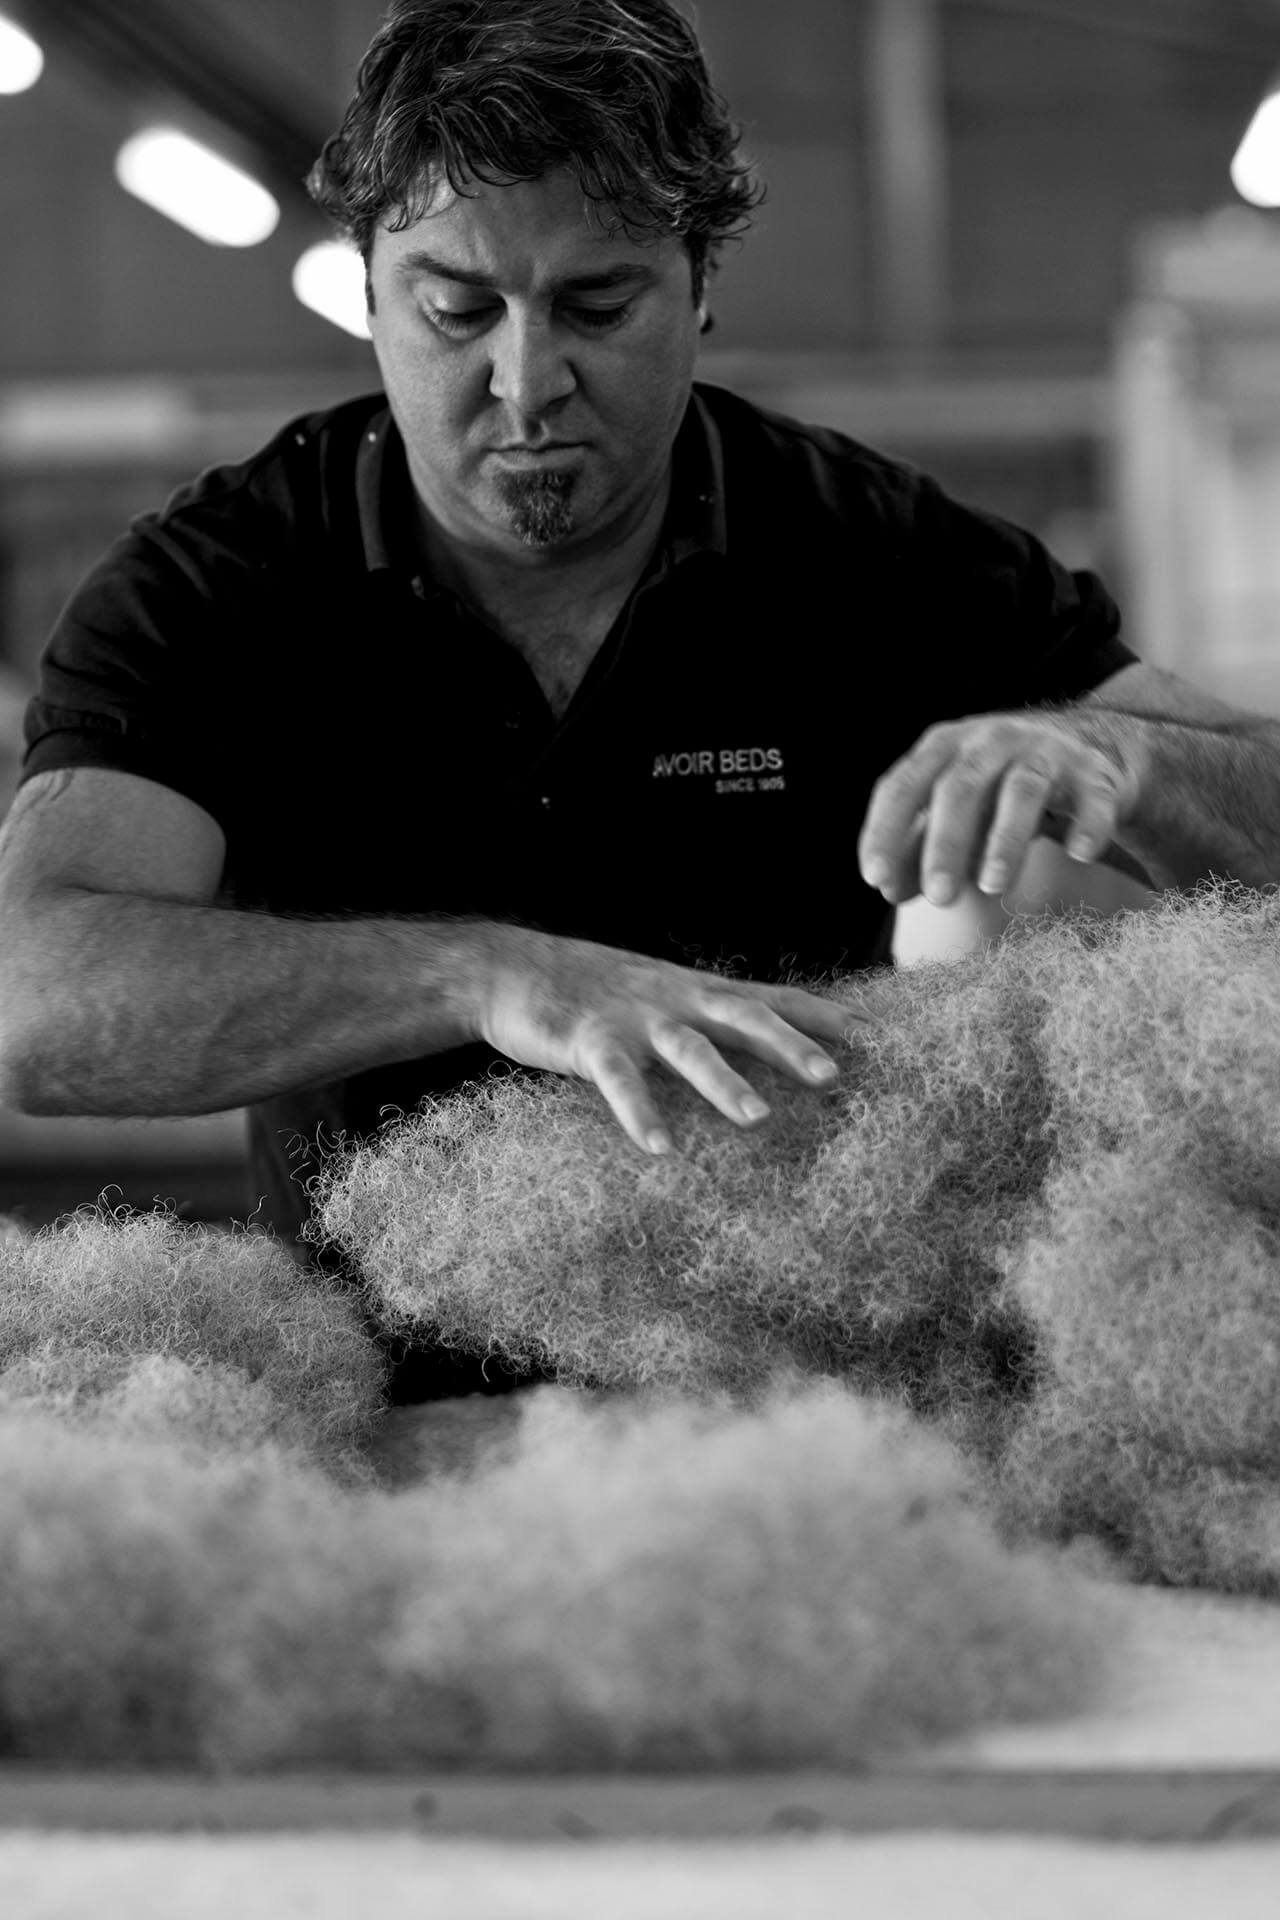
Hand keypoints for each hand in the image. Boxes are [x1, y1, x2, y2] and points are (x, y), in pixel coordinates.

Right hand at [475, 929, 857, 1154]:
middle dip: (791, 1046)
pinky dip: (639, 1112)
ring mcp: (634, 1018)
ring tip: (758, 1119)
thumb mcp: (662, 996)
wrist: (513, 968)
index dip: (825, 1015)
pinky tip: (659, 1147)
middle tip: (836, 1077)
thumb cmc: (596, 992)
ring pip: (688, 1048)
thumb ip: (708, 1022)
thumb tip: (766, 1057)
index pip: (774, 998)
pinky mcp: (589, 1040)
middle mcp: (676, 999)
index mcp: (698, 991)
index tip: (880, 1036)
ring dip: (725, 1083)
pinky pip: (618, 1081)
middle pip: (745, 1017)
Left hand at [857, 713, 1140, 906]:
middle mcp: (991, 741)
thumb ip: (919, 846)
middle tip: (939, 898)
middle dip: (946, 844)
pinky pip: (1092, 798)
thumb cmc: (999, 785)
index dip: (886, 831)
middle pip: (961, 787)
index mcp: (944, 748)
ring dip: (1005, 838)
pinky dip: (1087, 824)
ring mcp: (1045, 751)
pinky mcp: (1094, 772)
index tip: (875, 879)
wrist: (1088, 745)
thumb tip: (888, 888)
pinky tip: (1078, 855)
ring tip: (994, 886)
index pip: (902, 786)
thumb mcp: (955, 810)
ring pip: (1022, 789)